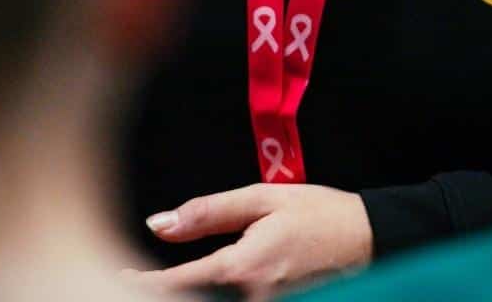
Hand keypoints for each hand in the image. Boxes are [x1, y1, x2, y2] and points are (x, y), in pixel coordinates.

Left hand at [137, 183, 373, 298]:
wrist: (372, 239)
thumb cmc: (319, 214)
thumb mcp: (262, 199)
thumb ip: (208, 212)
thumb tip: (159, 224)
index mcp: (244, 267)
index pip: (180, 282)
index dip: (144, 284)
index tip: (120, 278)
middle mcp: (254, 296)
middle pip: (197, 298)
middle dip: (166, 291)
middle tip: (135, 279)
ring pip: (215, 301)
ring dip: (192, 292)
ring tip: (165, 281)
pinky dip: (215, 294)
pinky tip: (203, 284)